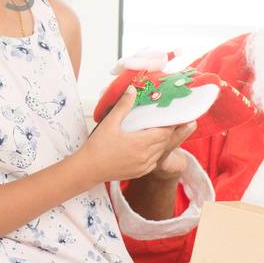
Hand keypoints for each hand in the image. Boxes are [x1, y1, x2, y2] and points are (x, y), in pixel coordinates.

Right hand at [80, 89, 195, 184]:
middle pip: (164, 142)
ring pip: (160, 152)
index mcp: (140, 143)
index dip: (171, 124)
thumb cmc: (97, 147)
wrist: (88, 169)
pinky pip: (154, 162)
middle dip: (169, 131)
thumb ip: (123, 106)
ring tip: (162, 132)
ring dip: (162, 142)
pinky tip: (150, 147)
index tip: (175, 115)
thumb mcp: (109, 123)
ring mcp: (143, 166)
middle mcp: (145, 156)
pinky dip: (155, 153)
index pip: (164, 132)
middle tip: (171, 121)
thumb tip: (132, 90)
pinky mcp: (139, 172)